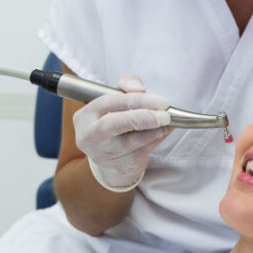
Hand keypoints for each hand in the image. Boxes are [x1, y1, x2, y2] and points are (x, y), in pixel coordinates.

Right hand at [73, 74, 171, 191]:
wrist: (110, 155)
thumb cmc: (115, 118)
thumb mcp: (117, 98)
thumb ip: (127, 86)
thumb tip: (140, 90)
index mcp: (84, 116)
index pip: (109, 102)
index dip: (137, 100)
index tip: (161, 101)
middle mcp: (89, 137)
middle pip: (113, 125)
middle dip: (143, 118)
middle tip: (166, 115)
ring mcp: (103, 154)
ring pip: (133, 141)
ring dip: (156, 130)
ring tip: (167, 121)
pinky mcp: (119, 166)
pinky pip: (143, 151)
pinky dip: (157, 139)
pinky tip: (162, 132)